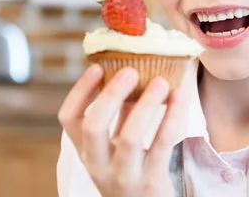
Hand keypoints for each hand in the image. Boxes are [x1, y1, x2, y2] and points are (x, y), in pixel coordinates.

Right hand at [58, 64, 182, 196]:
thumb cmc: (131, 171)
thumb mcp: (116, 147)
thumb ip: (120, 114)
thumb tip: (132, 72)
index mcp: (86, 151)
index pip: (69, 118)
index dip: (80, 90)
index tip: (97, 67)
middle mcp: (98, 165)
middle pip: (92, 127)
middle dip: (110, 95)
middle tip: (130, 71)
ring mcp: (124, 176)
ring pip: (129, 138)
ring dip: (146, 105)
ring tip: (161, 82)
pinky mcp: (151, 181)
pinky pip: (162, 144)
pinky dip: (172, 117)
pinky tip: (180, 97)